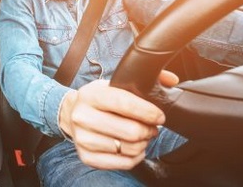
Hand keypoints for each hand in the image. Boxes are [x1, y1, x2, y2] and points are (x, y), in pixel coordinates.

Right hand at [58, 70, 177, 169]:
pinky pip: (122, 163)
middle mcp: (82, 117)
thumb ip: (143, 79)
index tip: (159, 116)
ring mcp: (83, 139)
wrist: (71, 113)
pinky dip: (134, 157)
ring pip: (129, 149)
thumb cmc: (98, 99)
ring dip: (142, 144)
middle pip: (130, 131)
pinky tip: (133, 148)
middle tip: (151, 127)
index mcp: (90, 95)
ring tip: (141, 136)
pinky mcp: (86, 156)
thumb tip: (171, 80)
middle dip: (149, 130)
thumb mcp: (113, 83)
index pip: (124, 103)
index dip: (148, 112)